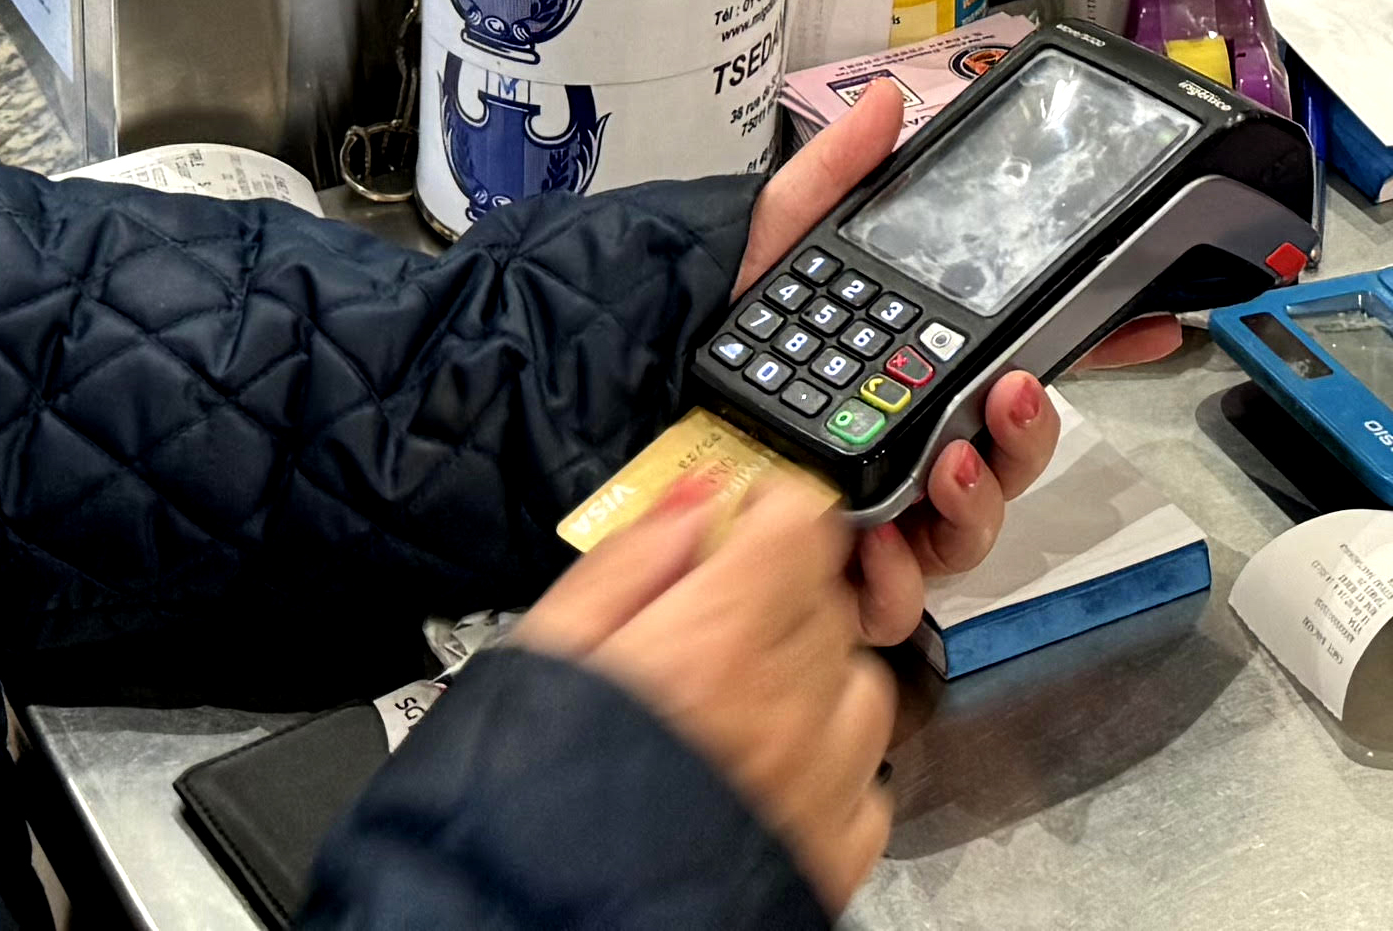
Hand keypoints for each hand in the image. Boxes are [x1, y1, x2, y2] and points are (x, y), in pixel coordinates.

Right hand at [529, 475, 898, 899]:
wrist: (530, 926)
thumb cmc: (522, 798)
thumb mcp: (544, 652)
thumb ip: (628, 564)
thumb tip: (693, 505)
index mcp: (715, 640)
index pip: (800, 523)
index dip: (767, 511)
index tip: (739, 526)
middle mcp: (786, 707)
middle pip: (830, 596)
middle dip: (781, 590)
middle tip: (717, 619)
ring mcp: (819, 785)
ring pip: (864, 682)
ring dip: (818, 675)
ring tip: (746, 701)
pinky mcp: (832, 855)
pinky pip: (870, 779)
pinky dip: (835, 763)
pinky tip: (776, 770)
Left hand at [740, 81, 1154, 637]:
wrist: (609, 414)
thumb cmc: (699, 339)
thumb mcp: (770, 247)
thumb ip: (831, 178)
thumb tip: (887, 102)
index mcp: (913, 368)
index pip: (1021, 363)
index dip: (1095, 346)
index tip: (1149, 324)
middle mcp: (910, 448)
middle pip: (1009, 458)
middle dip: (1031, 432)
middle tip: (1010, 392)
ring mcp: (876, 515)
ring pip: (968, 531)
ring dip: (978, 501)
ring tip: (950, 463)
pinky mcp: (829, 574)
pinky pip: (892, 596)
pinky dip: (898, 577)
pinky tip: (882, 547)